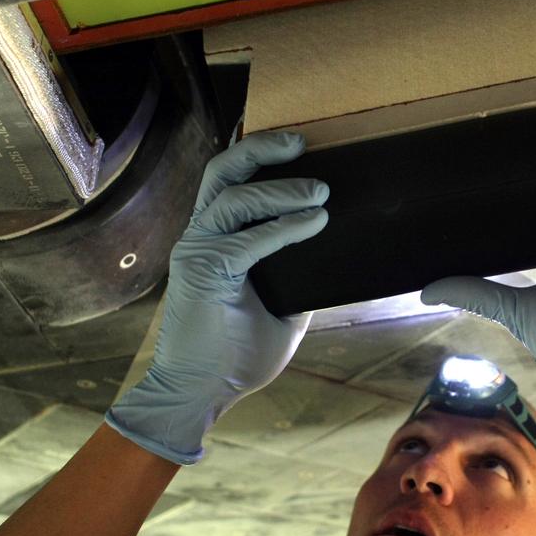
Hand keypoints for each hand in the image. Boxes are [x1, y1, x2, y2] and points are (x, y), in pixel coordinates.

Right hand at [106, 132, 328, 464]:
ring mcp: (198, 252)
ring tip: (320, 193)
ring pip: (233, 197)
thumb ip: (300, 281)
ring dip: (281, 190)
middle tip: (303, 141)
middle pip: (221, 172)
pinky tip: (314, 223)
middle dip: (260, 149)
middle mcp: (200, 237)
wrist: (202, 393)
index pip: (231, 182)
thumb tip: (338, 265)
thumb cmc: (236, 355)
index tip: (301, 148)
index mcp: (214, 239)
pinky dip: (284, 227)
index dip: (260, 158)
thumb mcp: (284, 310)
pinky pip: (247, 240)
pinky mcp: (204, 273)